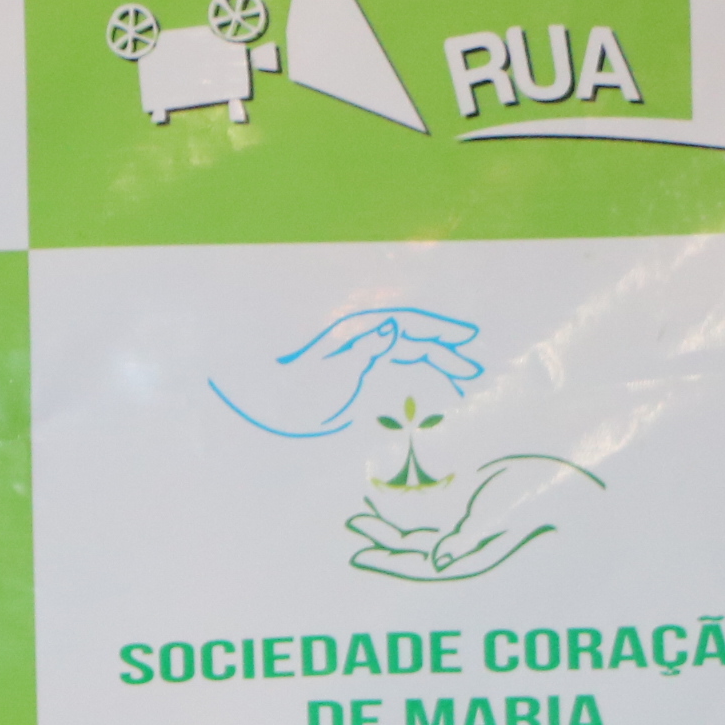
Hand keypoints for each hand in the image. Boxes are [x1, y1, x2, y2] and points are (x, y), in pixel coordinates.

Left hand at [211, 307, 485, 438]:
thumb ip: (364, 352)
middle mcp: (358, 334)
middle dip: (443, 346)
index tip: (465, 339)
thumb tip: (396, 326)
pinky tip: (428, 381)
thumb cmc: (285, 393)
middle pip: (410, 334)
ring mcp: (353, 350)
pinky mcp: (348, 369)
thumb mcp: (327, 377)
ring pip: (403, 348)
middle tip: (473, 363)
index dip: (437, 330)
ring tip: (462, 374)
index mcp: (355, 329)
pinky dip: (412, 368)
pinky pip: (389, 362)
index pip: (407, 324)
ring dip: (432, 358)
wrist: (251, 400)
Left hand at [344, 454, 604, 581]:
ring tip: (360, 515)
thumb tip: (434, 564)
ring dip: (390, 524)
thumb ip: (466, 540)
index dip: (389, 562)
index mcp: (471, 557)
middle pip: (413, 550)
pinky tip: (383, 496)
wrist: (567, 475)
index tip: (358, 554)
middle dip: (382, 541)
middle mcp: (464, 546)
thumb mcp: (502, 517)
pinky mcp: (467, 506)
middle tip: (351, 527)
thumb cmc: (539, 496)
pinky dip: (407, 505)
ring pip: (418, 531)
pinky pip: (429, 509)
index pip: (421, 566)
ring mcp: (465, 526)